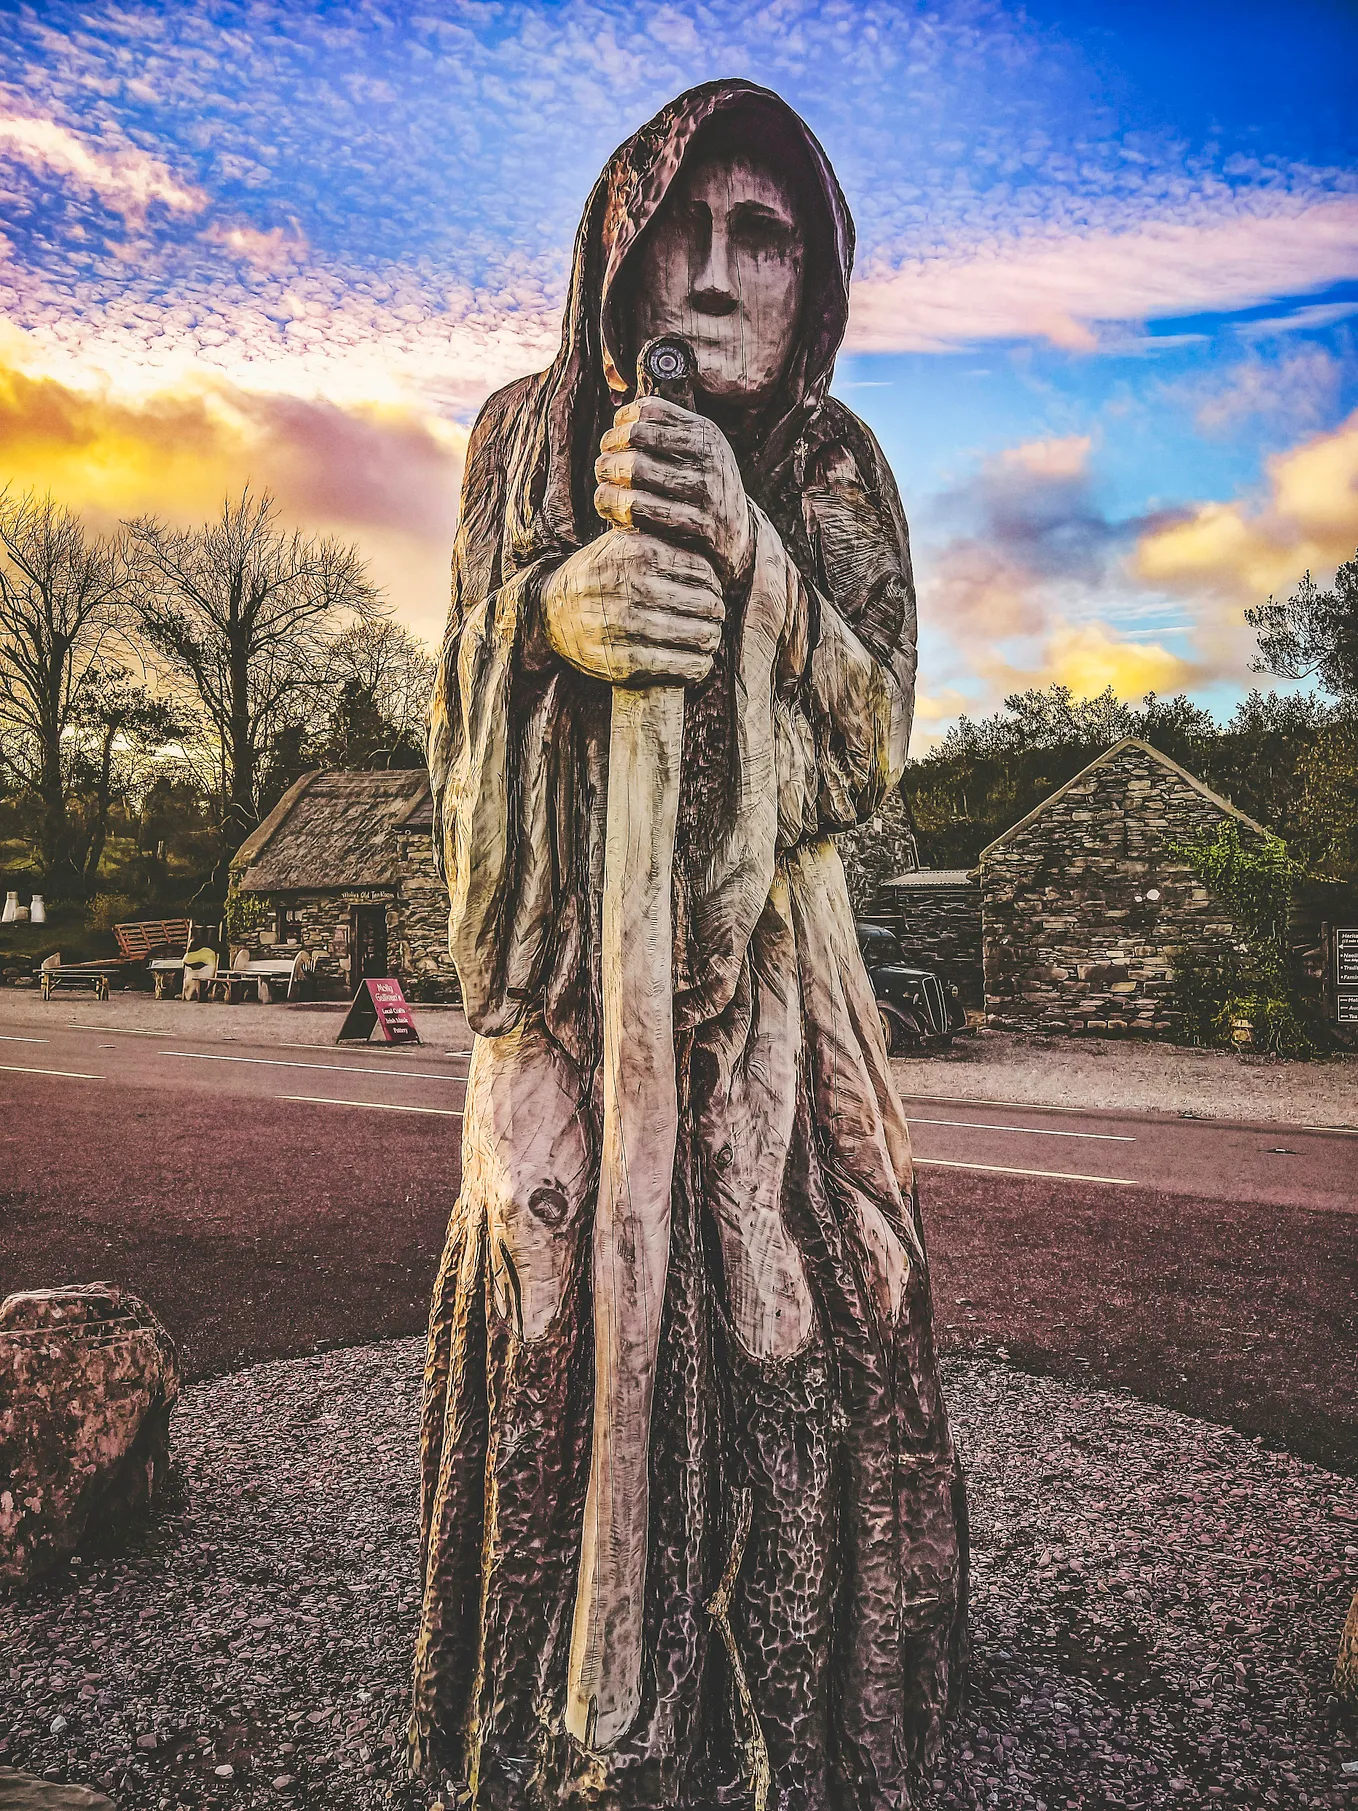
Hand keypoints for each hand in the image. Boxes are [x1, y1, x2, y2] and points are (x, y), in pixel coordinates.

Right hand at [541, 528, 723, 686]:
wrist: (551, 613)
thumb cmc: (600, 574)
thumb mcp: (623, 541)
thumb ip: (660, 535)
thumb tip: (711, 536)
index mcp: (638, 552)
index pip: (704, 573)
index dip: (713, 586)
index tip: (709, 593)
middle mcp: (633, 587)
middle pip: (706, 605)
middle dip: (714, 614)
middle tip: (712, 619)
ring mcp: (628, 628)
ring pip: (700, 637)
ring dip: (709, 641)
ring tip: (706, 639)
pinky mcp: (626, 663)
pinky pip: (684, 667)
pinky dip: (698, 666)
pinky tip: (697, 662)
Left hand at [594, 397, 753, 589]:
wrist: (737, 540)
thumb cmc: (703, 491)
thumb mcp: (697, 454)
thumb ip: (666, 433)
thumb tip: (620, 417)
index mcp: (704, 433)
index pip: (649, 410)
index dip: (621, 424)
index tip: (612, 441)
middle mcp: (708, 456)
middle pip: (636, 437)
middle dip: (611, 452)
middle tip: (602, 467)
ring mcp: (705, 490)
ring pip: (635, 471)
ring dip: (607, 479)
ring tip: (602, 490)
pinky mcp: (697, 524)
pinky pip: (641, 509)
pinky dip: (616, 507)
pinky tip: (610, 510)